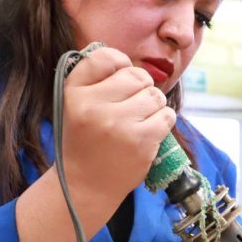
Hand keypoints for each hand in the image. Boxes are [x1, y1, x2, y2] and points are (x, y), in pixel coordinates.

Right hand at [61, 46, 176, 203]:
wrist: (85, 185)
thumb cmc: (85, 141)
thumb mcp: (76, 105)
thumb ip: (96, 80)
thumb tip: (128, 61)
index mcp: (74, 92)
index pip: (105, 57)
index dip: (120, 64)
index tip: (120, 78)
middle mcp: (93, 105)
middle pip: (137, 76)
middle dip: (141, 88)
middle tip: (131, 107)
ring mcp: (118, 124)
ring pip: (155, 95)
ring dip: (154, 106)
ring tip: (139, 121)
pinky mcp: (140, 141)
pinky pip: (167, 115)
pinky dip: (163, 121)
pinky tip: (149, 131)